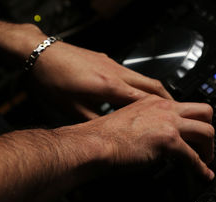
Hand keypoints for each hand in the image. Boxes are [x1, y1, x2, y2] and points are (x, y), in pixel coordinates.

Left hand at [32, 40, 171, 119]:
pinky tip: (135, 94)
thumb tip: (108, 134)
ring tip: (162, 105)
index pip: (146, 101)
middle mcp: (116, 73)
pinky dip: (140, 85)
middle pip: (153, 85)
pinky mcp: (106, 61)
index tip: (173, 121)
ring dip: (156, 92)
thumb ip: (94, 122)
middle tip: (178, 112)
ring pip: (144, 78)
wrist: (38, 53)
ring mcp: (112, 64)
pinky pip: (132, 74)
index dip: (162, 112)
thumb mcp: (71, 109)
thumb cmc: (51, 79)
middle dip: (168, 99)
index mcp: (109, 86)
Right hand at [86, 95, 214, 179]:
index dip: (196, 121)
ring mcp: (169, 123)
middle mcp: (165, 108)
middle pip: (205, 111)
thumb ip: (149, 123)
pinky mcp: (168, 141)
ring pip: (206, 131)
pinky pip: (194, 156)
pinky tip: (202, 174)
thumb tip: (158, 136)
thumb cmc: (105, 135)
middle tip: (206, 145)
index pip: (187, 106)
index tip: (197, 133)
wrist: (95, 143)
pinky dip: (201, 168)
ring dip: (209, 148)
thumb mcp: (132, 119)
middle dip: (209, 130)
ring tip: (205, 160)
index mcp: (156, 101)